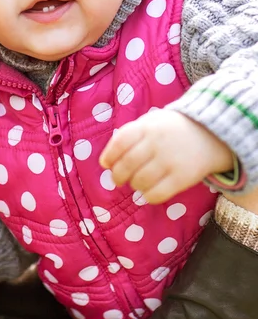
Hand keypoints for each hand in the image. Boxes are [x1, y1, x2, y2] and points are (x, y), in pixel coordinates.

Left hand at [99, 109, 233, 203]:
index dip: (109, 156)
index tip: (106, 164)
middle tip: (118, 179)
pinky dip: (148, 196)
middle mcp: (156, 143)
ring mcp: (170, 161)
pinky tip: (148, 192)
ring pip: (140, 181)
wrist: (211, 134)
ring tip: (136, 183)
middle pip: (127, 165)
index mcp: (146, 127)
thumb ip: (131, 135)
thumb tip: (108, 159)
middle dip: (117, 175)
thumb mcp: (151, 121)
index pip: (119, 143)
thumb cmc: (172, 128)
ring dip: (133, 185)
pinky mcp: (183, 178)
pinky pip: (158, 194)